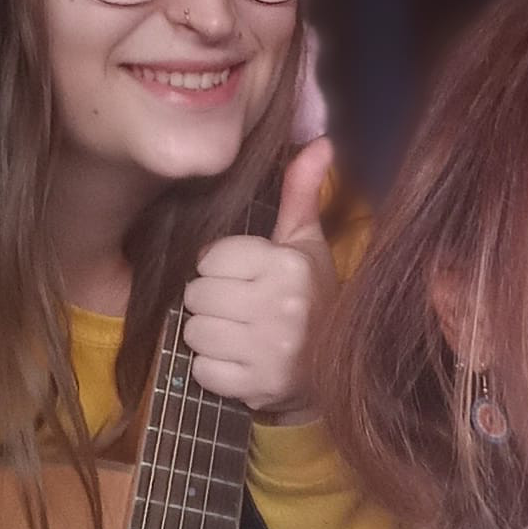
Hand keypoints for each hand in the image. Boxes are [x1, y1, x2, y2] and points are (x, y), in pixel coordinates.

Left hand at [181, 138, 337, 418]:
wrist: (333, 375)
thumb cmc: (313, 299)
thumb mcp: (307, 245)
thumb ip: (301, 193)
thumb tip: (320, 141)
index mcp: (288, 266)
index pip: (212, 257)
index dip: (222, 267)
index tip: (245, 278)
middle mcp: (280, 307)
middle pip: (197, 294)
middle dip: (212, 301)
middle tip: (240, 309)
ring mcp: (268, 351)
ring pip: (194, 332)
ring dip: (209, 335)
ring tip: (238, 334)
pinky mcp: (255, 387)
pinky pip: (202, 370)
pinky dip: (214, 369)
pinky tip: (240, 362)